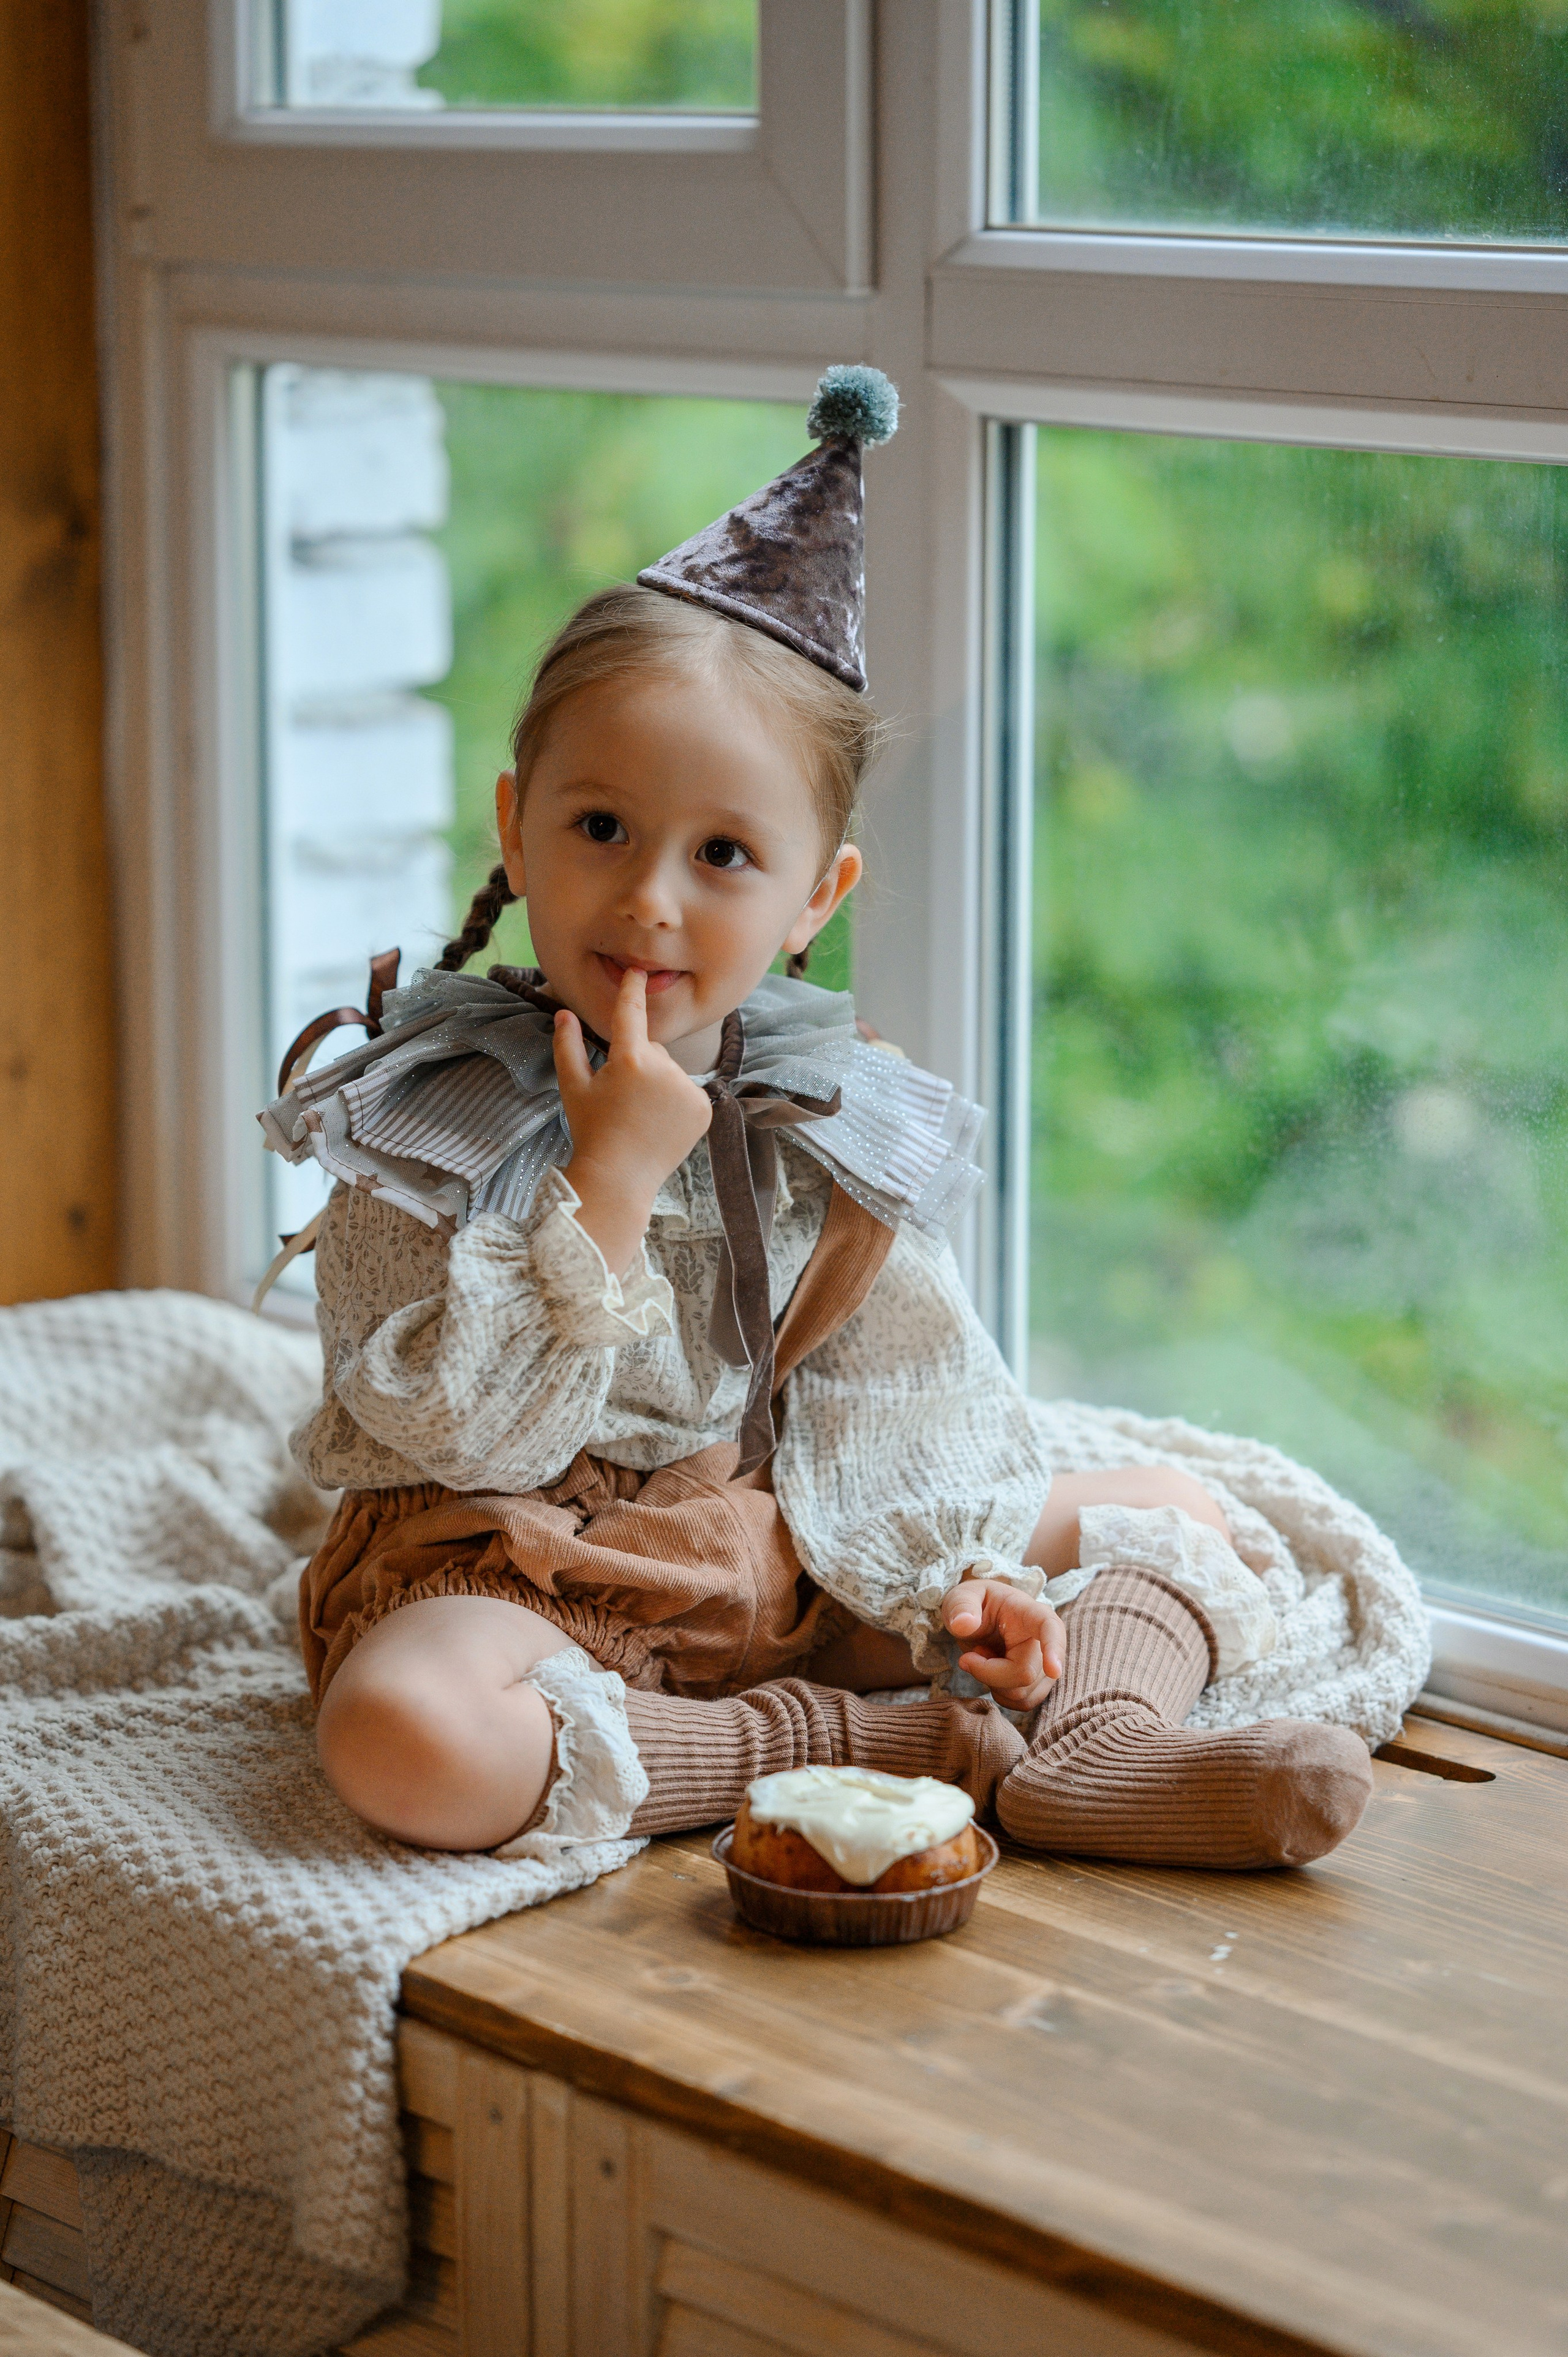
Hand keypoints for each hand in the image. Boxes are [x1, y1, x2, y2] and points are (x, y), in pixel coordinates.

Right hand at [553, 967, 711, 1273]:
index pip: (631, 1014)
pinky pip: (689, 1092)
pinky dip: (677, 1102)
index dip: (632, 990)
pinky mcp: (704, 1108)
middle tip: (621, 1099)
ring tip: (640, 1115)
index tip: (637, 972)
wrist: (619, 1178)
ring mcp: (688, 1089)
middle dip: (639, 1064)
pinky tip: (660, 1123)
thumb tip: (564, 1013)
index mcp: (631, 1060)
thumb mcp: (573, 1087)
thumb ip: (568, 1046)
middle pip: (653, 1050)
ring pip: (671, 1072)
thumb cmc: (591, 1131)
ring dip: (658, 1084)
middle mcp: (665, 1069)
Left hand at [941, 1578, 1064, 1711]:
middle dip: (987, 1672)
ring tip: (984, 1657)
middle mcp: (1043, 1641)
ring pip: (1023, 1693)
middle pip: (1025, 1674)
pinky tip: (991, 1673)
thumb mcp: (961, 1596)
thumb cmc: (974, 1605)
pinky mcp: (1039, 1684)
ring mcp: (1044, 1665)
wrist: (978, 1619)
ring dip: (993, 1683)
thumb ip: (961, 1605)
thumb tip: (963, 1624)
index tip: (1053, 1671)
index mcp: (1029, 1613)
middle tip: (970, 1654)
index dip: (1054, 1650)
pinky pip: (1023, 1703)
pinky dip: (1000, 1695)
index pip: (1051, 1628)